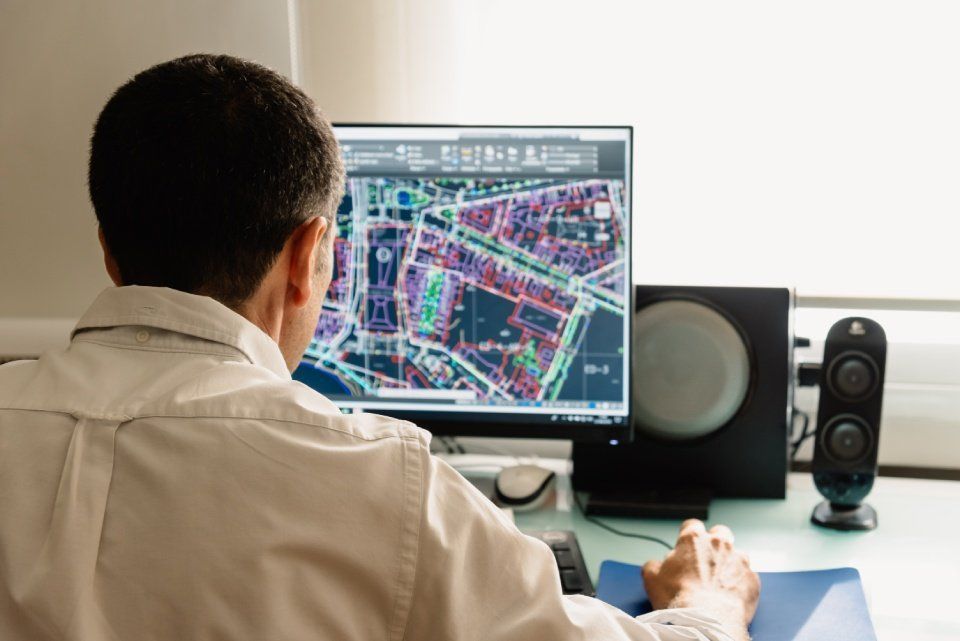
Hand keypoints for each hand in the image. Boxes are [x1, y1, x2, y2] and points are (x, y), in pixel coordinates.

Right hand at [643, 519, 759, 640]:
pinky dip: (740, 582)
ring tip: (720, 581)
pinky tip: (731, 594)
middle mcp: (719, 543)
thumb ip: (654, 564)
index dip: (688, 536)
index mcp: (693, 539)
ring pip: (737, 553)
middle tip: (706, 561)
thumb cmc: (679, 598)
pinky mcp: (753, 579)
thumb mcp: (652, 578)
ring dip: (729, 562)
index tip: (686, 547)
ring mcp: (739, 560)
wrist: (707, 620)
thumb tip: (657, 564)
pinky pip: (748, 575)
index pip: (691, 525)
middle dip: (714, 543)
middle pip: (719, 532)